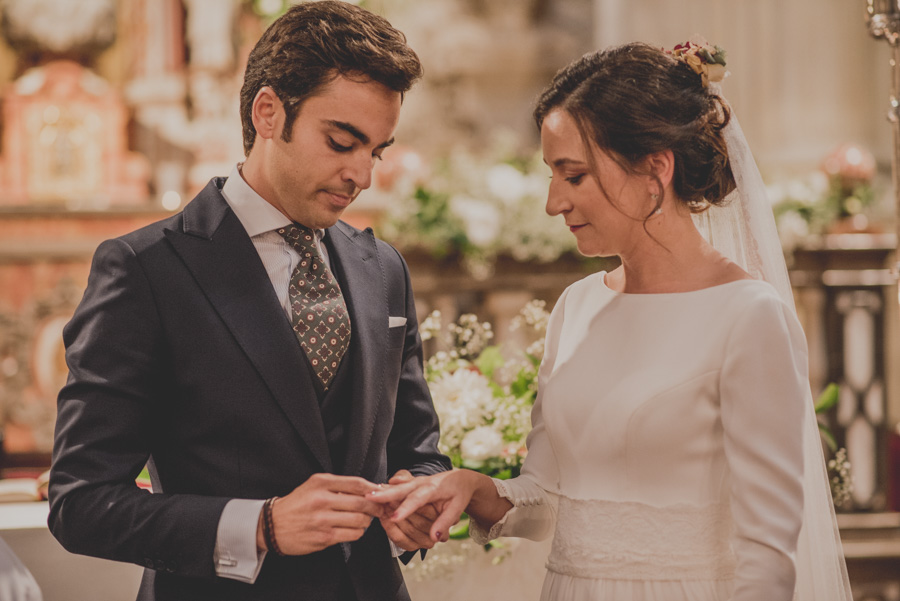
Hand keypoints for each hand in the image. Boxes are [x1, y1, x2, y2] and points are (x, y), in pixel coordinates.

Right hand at [257, 473, 382, 555]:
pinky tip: (352, 529)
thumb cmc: (297, 504)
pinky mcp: (324, 537)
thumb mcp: (314, 486)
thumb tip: (368, 489)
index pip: (357, 483)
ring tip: (362, 519)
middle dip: (376, 507)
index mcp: (321, 483)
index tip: (380, 493)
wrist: (272, 525)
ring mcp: (323, 520)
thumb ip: (338, 485)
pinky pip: (352, 534)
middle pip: (362, 502)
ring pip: (360, 520)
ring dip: (366, 521)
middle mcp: (322, 500)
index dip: (373, 489)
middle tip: (379, 508)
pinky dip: (358, 532)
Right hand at [368, 469, 478, 543]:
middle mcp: (421, 483)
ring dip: (382, 491)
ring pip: (396, 486)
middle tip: (370, 498)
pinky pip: (397, 488)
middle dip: (385, 494)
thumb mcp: (457, 508)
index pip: (418, 499)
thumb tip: (434, 538)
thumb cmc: (458, 493)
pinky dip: (385, 490)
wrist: (459, 478)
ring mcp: (414, 482)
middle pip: (401, 489)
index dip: (405, 509)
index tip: (393, 518)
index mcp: (433, 487)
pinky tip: (374, 494)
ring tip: (367, 496)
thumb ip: (445, 523)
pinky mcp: (409, 484)